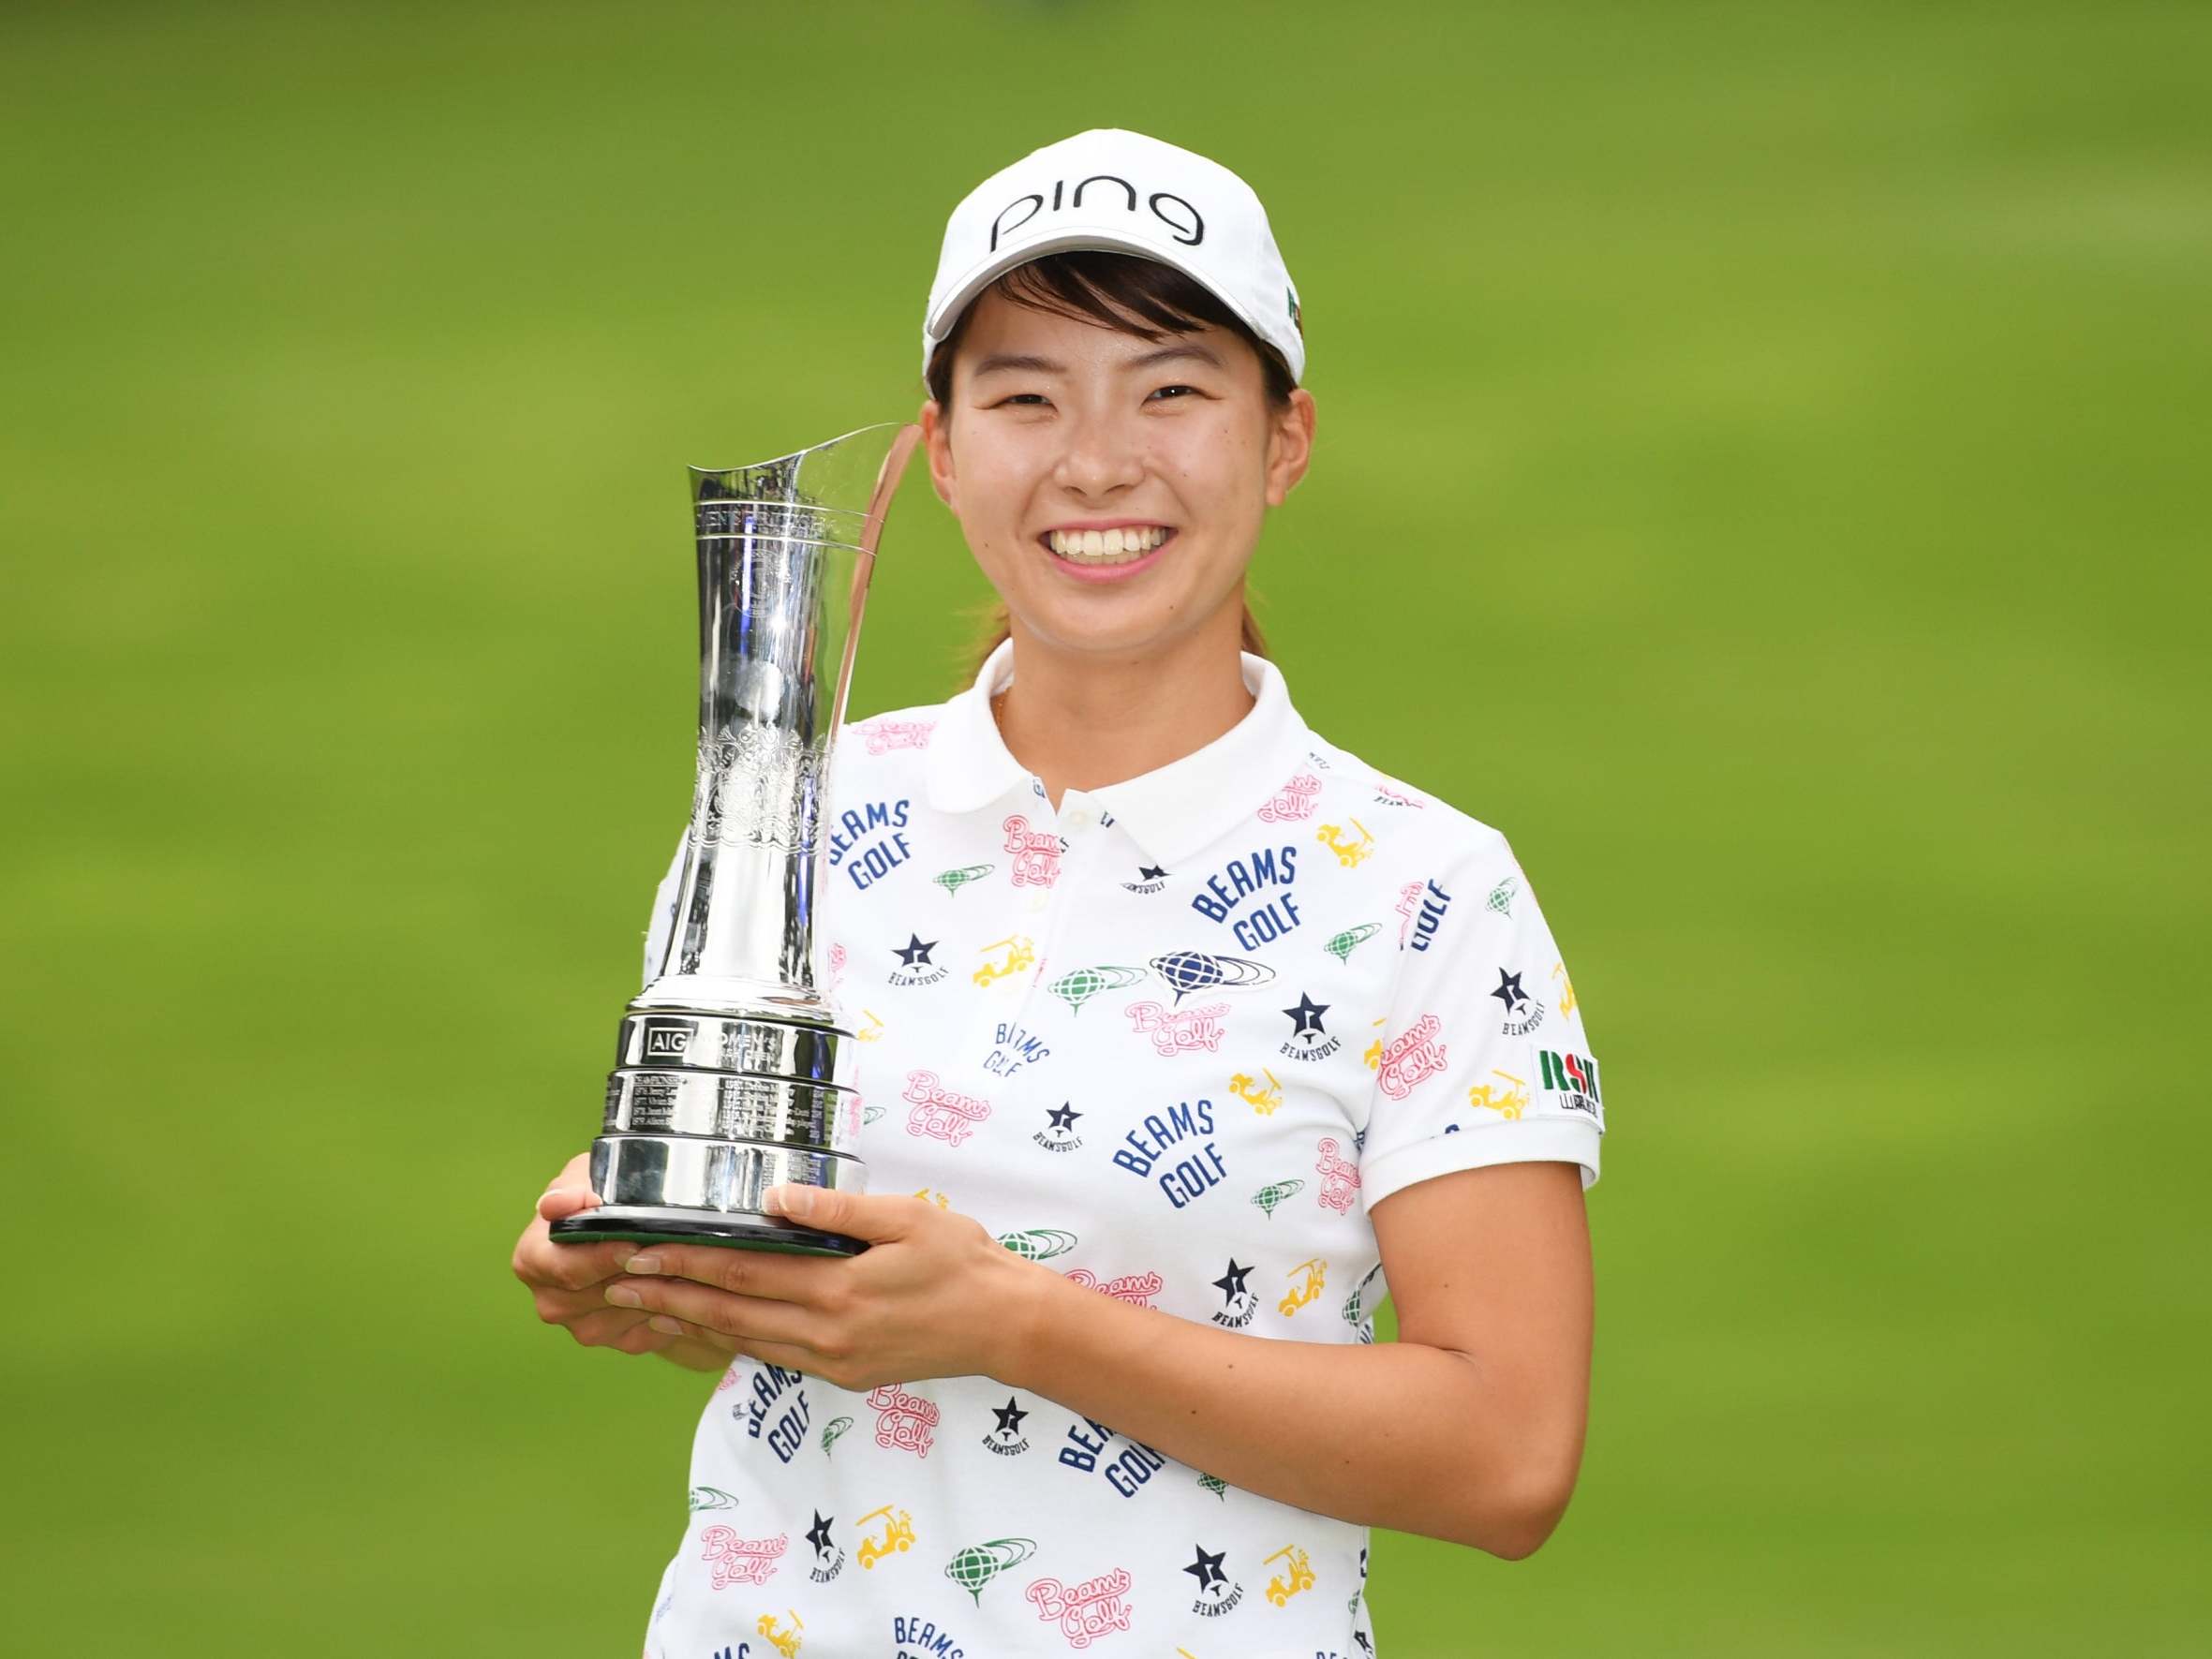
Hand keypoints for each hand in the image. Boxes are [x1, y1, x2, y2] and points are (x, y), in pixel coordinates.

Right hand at [511, 1153, 707, 1362]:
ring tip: (685, 1260)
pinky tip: (686, 1282)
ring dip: (660, 1289)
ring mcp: (583, 1326)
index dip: (602, 1257)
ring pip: (628, 1313)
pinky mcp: (618, 1340)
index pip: (565, 1268)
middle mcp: (551, 1300)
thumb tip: (560, 1203)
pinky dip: (671, 1307)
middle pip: (598, 1296)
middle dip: (639, 1271)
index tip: (634, 1243)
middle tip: (674, 1249)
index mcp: (533, 1259)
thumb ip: (572, 1188)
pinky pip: (650, 1330)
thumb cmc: (601, 1193)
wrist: (629, 1223)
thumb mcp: (585, 1176)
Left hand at [601, 1185, 1041, 1391]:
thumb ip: (837, 1210)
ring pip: (744, 1339)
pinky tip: (709, 1327)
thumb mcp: (908, 1217)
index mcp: (838, 1288)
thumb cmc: (961, 1260)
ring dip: (690, 1322)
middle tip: (615, 1283)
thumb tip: (773, 1196)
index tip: (639, 1249)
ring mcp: (832, 1359)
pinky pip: (774, 1356)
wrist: (1004, 1325)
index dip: (686, 1260)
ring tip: (643, 1307)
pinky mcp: (843, 1373)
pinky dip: (732, 1341)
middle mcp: (826, 1331)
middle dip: (668, 1295)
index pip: (742, 1270)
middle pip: (730, 1310)